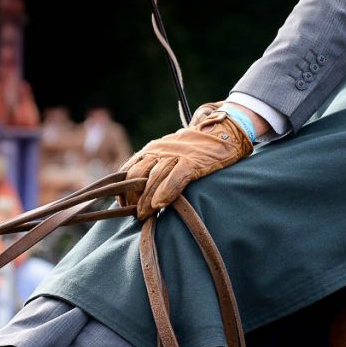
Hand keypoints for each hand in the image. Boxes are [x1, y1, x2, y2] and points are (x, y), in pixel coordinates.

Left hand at [120, 108, 252, 219]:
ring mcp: (176, 155)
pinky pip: (175, 177)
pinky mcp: (193, 161)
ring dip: (146, 199)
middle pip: (136, 176)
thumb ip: (155, 167)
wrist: (223, 130)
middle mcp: (159, 151)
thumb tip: (142, 193)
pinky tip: (159, 204)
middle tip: (135, 215)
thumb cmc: (195, 148)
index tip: (124, 207)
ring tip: (143, 216)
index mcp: (151, 150)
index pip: (127, 171)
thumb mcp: (169, 153)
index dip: (123, 191)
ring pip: (153, 178)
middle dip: (132, 198)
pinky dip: (166, 191)